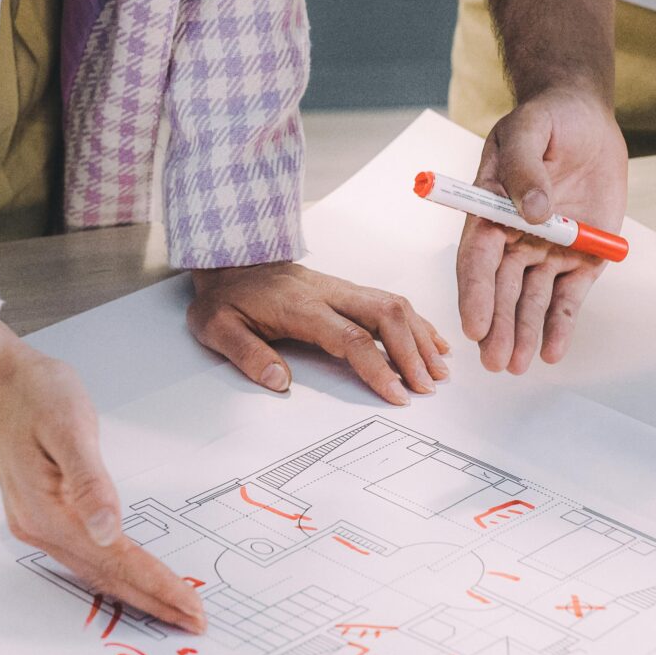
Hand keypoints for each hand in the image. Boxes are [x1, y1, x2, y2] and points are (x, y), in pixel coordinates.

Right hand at [0, 306, 204, 631]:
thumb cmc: (35, 393)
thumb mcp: (70, 427)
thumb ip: (90, 481)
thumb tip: (109, 529)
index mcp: (47, 511)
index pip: (114, 560)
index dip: (155, 585)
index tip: (190, 607)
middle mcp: (37, 527)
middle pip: (104, 576)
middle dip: (152, 601)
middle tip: (193, 622)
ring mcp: (35, 524)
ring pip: (93, 571)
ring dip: (134, 592)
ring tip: (171, 608)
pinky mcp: (39, 514)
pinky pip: (82, 557)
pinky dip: (113, 572)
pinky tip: (131, 577)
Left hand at [187, 263, 449, 404]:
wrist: (228, 261)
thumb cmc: (224, 298)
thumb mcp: (216, 327)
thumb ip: (247, 353)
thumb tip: (280, 381)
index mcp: (301, 306)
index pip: (351, 337)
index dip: (379, 367)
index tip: (398, 394)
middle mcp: (328, 293)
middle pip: (385, 314)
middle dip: (413, 352)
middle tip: (428, 387)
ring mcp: (341, 289)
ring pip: (393, 305)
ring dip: (420, 337)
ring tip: (439, 371)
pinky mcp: (346, 291)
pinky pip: (389, 302)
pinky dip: (416, 322)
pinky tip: (432, 342)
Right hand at [456, 87, 627, 373]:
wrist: (583, 117)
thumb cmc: (546, 119)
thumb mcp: (528, 131)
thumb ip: (524, 169)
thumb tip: (532, 212)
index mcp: (490, 211)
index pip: (477, 259)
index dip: (475, 293)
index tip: (474, 325)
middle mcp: (514, 237)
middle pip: (501, 290)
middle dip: (497, 327)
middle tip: (495, 360)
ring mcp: (547, 250)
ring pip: (531, 301)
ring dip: (523, 333)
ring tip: (517, 366)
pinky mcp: (580, 257)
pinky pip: (568, 297)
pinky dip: (560, 325)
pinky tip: (553, 351)